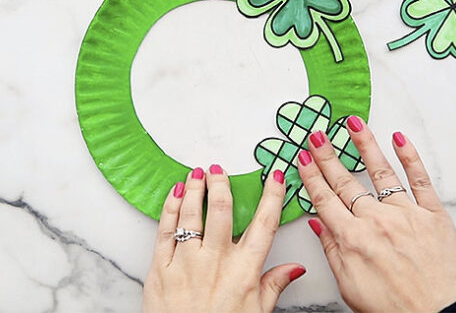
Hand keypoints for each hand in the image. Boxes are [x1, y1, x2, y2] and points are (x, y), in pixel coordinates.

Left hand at [142, 164, 305, 312]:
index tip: (276, 176)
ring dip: (193, 189)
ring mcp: (186, 263)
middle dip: (220, 183)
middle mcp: (215, 261)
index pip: (263, 224)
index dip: (272, 196)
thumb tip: (294, 269)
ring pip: (191, 214)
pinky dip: (169, 208)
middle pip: (221, 209)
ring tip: (195, 174)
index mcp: (243, 271)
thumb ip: (274, 285)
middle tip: (218, 170)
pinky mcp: (161, 268)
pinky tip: (173, 195)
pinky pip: (165, 230)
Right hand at [298, 118, 455, 312]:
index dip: (311, 176)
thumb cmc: (393, 308)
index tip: (302, 158)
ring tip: (352, 123)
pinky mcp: (432, 214)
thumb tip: (316, 222)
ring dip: (364, 145)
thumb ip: (331, 249)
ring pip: (380, 172)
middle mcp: (376, 220)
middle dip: (327, 155)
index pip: (324, 198)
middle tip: (316, 134)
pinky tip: (399, 138)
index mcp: (352, 238)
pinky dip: (409, 157)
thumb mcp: (349, 285)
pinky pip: (420, 180)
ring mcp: (405, 214)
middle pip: (345, 181)